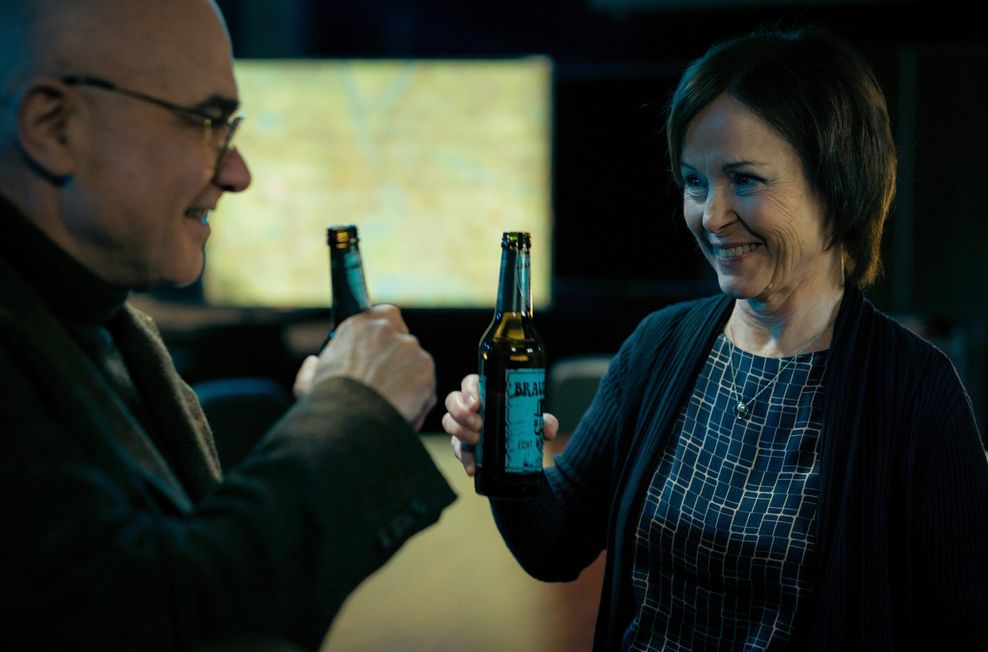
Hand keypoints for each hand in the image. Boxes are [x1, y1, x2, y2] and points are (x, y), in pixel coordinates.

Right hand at [296, 305, 435, 429]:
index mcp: (359, 324)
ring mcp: (409, 347)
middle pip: (402, 341)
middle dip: (398, 362)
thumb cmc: (329, 403)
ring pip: (415, 363)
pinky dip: (418, 399)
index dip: (386, 335)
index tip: (382, 350)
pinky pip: (426, 384)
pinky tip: (401, 412)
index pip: (384, 316)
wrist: (350, 421)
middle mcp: (386, 329)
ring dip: (408, 381)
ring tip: (390, 406)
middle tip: (387, 386)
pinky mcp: (425, 367)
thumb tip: (313, 363)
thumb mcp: (311, 380)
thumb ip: (314, 367)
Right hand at [442, 373, 558, 475]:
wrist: (518, 453)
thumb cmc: (522, 426)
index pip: (469, 383)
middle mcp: (469, 408)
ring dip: (459, 430)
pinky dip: (465, 458)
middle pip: (452, 400)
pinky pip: (457, 450)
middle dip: (461, 412)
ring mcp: (462, 426)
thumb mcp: (534, 423)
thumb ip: (543, 422)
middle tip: (479, 424)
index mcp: (484, 393)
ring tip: (477, 440)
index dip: (469, 390)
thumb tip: (549, 427)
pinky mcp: (461, 446)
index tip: (477, 403)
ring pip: (448, 421)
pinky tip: (473, 467)